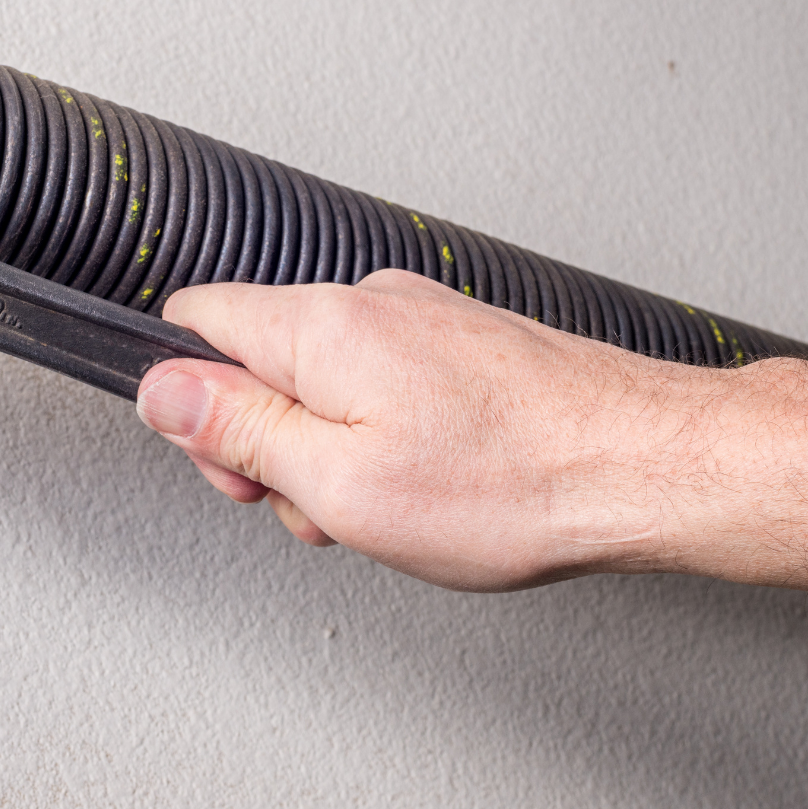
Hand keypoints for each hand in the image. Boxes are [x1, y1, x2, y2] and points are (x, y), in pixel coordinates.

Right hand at [136, 270, 807, 616]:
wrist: (644, 465)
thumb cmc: (512, 485)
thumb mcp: (337, 484)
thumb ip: (238, 431)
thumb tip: (163, 392)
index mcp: (322, 326)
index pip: (195, 322)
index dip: (192, 404)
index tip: (234, 463)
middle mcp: (371, 303)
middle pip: (260, 358)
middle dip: (271, 440)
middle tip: (322, 505)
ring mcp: (425, 318)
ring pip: (328, 380)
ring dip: (335, 448)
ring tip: (394, 505)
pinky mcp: (467, 343)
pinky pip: (387, 384)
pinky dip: (389, 437)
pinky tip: (436, 484)